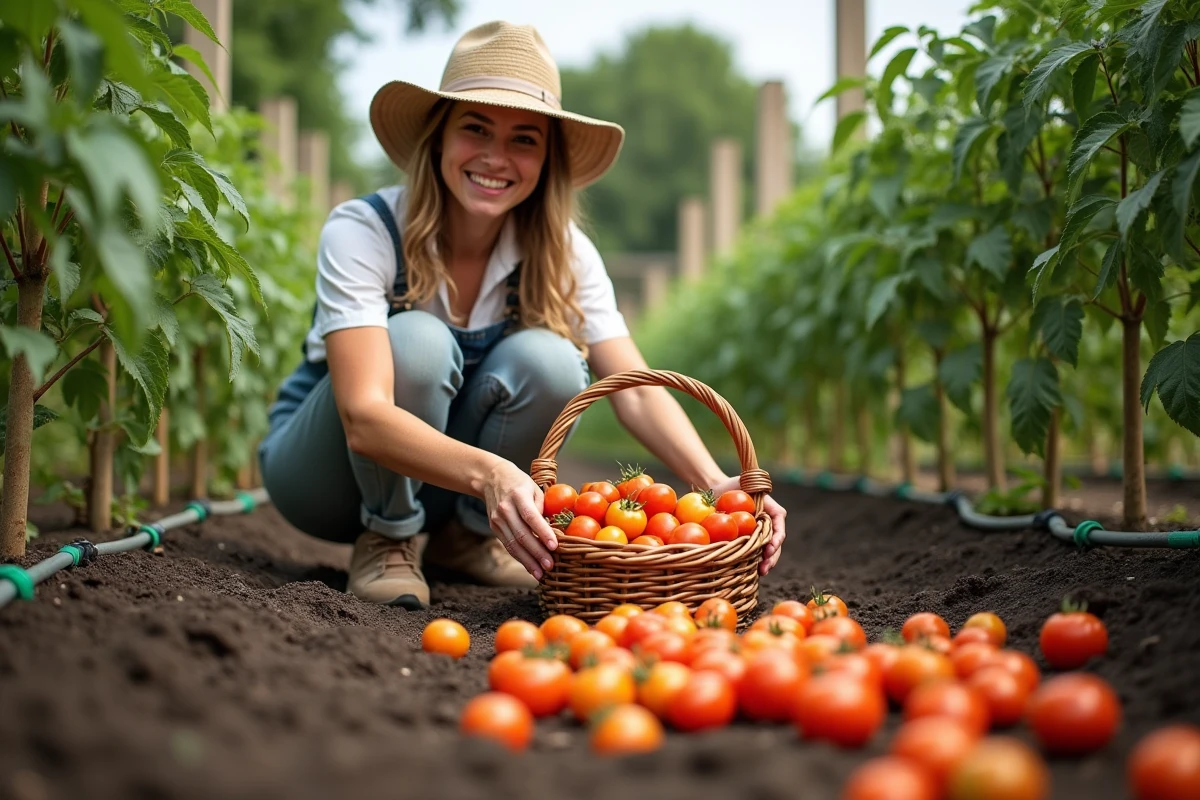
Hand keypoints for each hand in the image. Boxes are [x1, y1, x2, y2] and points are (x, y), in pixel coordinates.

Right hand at [481, 459, 557, 580]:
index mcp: (518, 495)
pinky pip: (508, 545)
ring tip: (541, 573)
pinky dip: (520, 558)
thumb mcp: (534, 488)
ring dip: (528, 561)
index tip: (554, 546)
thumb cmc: (519, 483)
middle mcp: (505, 509)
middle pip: (522, 535)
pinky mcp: (494, 528)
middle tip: (550, 565)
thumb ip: (542, 507)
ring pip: (513, 544)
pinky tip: (531, 567)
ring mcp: (497, 520)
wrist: (490, 478)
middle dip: (537, 553)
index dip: (543, 532)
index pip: (531, 517)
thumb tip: (552, 529)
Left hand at [710, 474, 786, 575]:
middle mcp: (767, 522)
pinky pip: (754, 552)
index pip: (778, 522)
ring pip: (767, 550)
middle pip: (775, 540)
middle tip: (765, 567)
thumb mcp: (746, 483)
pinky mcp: (748, 540)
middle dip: (772, 555)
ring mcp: (759, 532)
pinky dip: (754, 562)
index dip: (777, 537)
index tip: (770, 547)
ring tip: (762, 572)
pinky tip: (752, 572)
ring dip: (766, 562)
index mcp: (770, 509)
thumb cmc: (733, 485)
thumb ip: (754, 492)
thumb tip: (756, 510)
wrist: (717, 490)